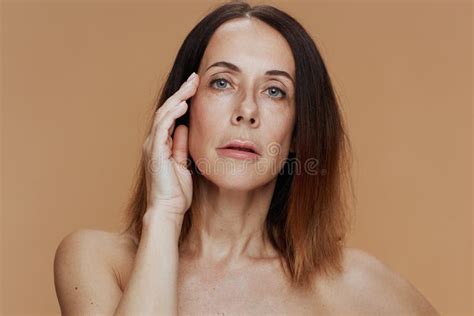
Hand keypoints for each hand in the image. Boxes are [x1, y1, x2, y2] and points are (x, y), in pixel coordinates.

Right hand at [142, 72, 198, 218]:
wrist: (168, 210)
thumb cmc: (177, 192)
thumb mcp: (183, 163)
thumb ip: (181, 145)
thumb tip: (184, 127)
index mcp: (161, 144)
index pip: (171, 116)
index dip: (182, 100)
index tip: (196, 87)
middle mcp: (154, 142)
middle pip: (167, 110)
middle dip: (181, 92)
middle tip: (195, 78)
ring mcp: (153, 146)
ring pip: (163, 114)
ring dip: (178, 98)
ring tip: (191, 84)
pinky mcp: (155, 152)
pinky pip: (162, 127)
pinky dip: (172, 114)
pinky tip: (183, 104)